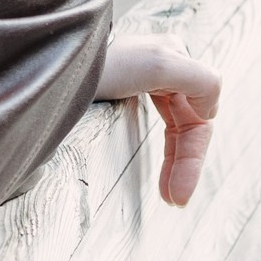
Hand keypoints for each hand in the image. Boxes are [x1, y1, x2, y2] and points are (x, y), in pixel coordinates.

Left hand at [97, 33, 221, 208]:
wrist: (49, 61)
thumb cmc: (98, 61)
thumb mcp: (158, 64)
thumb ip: (199, 82)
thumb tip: (211, 111)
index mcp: (177, 59)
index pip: (200, 118)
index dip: (193, 159)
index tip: (178, 196)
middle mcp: (164, 69)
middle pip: (186, 125)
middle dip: (184, 164)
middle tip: (175, 201)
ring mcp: (143, 80)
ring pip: (172, 127)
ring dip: (174, 160)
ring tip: (169, 195)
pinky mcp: (122, 90)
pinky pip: (153, 123)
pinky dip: (159, 147)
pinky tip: (158, 165)